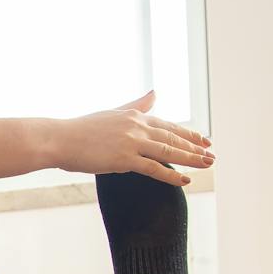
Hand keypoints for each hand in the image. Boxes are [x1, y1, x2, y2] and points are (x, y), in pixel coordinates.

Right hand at [47, 91, 212, 184]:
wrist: (60, 139)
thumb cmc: (81, 129)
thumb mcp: (112, 113)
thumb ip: (136, 106)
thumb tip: (154, 93)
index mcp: (134, 116)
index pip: (168, 125)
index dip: (189, 134)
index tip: (204, 140)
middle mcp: (137, 127)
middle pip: (173, 138)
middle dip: (195, 147)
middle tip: (213, 154)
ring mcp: (131, 143)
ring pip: (169, 151)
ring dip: (191, 159)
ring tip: (207, 164)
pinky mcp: (124, 159)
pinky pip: (154, 168)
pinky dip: (171, 175)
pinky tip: (185, 180)